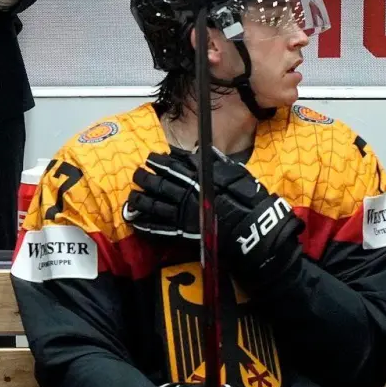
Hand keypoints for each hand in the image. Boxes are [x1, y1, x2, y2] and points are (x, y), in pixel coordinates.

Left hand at [123, 152, 303, 284]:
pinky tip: (136, 223)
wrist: (253, 229)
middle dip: (144, 178)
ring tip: (132, 198)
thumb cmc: (248, 199)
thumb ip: (214, 162)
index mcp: (197, 178)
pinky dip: (145, 226)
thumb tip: (198, 152)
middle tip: (137, 175)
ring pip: (153, 205)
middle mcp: (185, 195)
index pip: (171, 167)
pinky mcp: (182, 234)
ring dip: (139, 200)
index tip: (151, 158)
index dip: (158, 162)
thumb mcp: (234, 173)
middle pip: (157, 184)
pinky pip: (159, 229)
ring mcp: (182, 215)